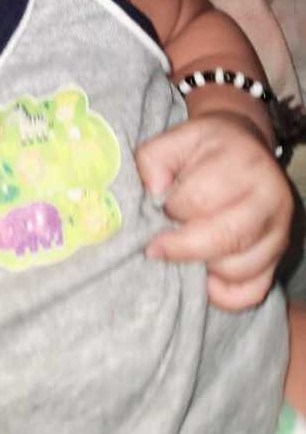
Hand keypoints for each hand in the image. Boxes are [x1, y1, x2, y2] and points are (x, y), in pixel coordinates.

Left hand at [137, 111, 292, 309]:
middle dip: (182, 248)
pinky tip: (205, 277)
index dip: (171, 210)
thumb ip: (153, 160)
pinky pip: (253, 291)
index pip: (200, 199)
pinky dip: (225, 294)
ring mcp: (280, 232)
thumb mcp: (175, 139)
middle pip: (226, 238)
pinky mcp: (279, 257)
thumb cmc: (206, 148)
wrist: (245, 148)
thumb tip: (153, 194)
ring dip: (202, 267)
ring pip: (238, 269)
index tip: (158, 209)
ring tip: (186, 249)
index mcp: (244, 164)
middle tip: (156, 248)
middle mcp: (270, 199)